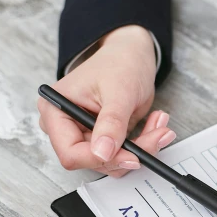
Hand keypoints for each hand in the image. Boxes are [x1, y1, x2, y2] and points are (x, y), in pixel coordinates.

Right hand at [38, 25, 175, 176]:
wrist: (131, 55)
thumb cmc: (119, 63)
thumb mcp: (119, 92)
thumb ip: (111, 123)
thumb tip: (102, 153)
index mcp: (56, 111)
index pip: (70, 153)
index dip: (100, 159)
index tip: (131, 155)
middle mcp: (66, 127)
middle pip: (95, 160)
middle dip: (130, 152)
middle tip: (158, 134)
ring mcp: (85, 135)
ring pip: (114, 162)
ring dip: (143, 148)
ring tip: (160, 124)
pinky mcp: (105, 140)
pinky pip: (125, 155)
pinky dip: (144, 144)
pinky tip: (155, 124)